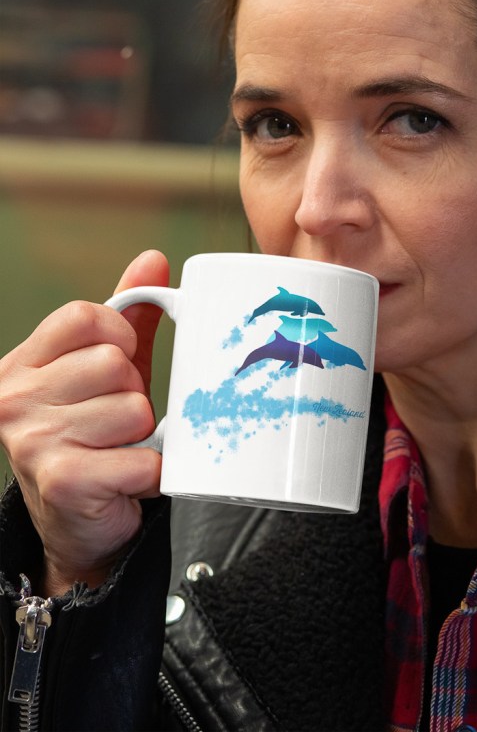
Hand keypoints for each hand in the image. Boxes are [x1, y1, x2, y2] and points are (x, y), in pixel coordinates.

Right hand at [0, 250, 169, 595]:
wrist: (75, 525)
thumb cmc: (92, 436)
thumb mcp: (102, 371)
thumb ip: (127, 316)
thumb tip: (154, 259)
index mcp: (22, 364)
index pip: (84, 316)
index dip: (118, 335)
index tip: (121, 361)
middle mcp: (15, 399)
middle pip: (113, 363)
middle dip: (133, 393)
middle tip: (117, 422)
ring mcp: (34, 440)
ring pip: (134, 409)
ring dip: (144, 436)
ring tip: (121, 450)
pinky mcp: (64, 481)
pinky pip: (143, 458)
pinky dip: (151, 471)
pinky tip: (127, 479)